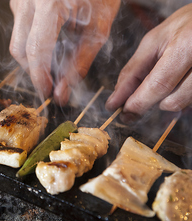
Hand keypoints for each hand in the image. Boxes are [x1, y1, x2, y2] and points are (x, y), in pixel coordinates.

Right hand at [9, 0, 119, 104]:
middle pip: (19, 49)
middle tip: (50, 83)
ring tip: (53, 65)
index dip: (39, 77)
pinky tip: (49, 47)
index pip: (35, 50)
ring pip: (17, 41)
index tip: (47, 92)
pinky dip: (32, 45)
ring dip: (33, 59)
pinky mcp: (21, 0)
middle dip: (33, 71)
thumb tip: (62, 92)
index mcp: (50, 2)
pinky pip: (20, 30)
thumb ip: (79, 62)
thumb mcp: (97, 29)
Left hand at [105, 4, 191, 122]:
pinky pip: (188, 101)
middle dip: (147, 103)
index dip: (137, 103)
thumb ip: (133, 71)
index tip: (121, 112)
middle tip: (133, 101)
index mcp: (186, 47)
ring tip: (163, 78)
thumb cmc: (182, 27)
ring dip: (164, 98)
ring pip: (179, 104)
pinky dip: (175, 95)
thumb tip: (116, 98)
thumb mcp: (153, 42)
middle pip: (171, 101)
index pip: (158, 85)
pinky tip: (175, 81)